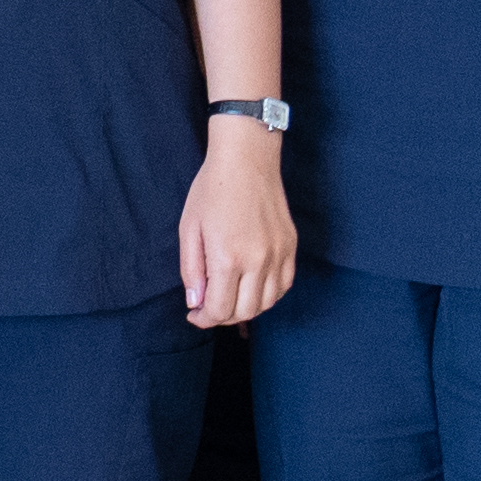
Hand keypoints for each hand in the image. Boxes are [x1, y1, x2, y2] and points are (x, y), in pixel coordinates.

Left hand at [179, 115, 297, 330]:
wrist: (246, 160)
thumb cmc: (211, 190)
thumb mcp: (189, 228)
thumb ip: (191, 270)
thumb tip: (196, 303)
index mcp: (227, 257)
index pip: (220, 309)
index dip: (204, 319)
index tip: (194, 315)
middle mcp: (258, 261)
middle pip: (244, 312)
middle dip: (222, 317)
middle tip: (209, 307)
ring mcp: (278, 255)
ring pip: (267, 303)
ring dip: (246, 309)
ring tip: (229, 298)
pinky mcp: (291, 247)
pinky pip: (284, 286)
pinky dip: (268, 295)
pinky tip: (252, 288)